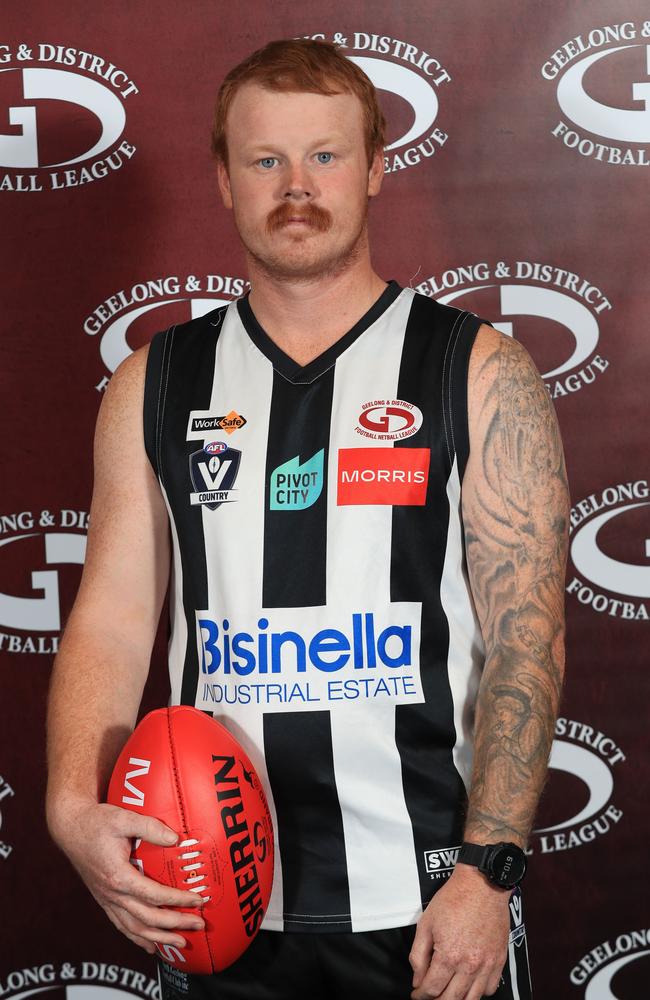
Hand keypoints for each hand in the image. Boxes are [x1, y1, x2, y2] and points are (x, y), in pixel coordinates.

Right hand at [49, 797, 205, 953]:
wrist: (70, 828)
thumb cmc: (97, 822)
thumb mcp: (124, 818)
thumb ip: (150, 827)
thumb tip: (175, 839)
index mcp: (118, 876)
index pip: (154, 895)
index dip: (177, 900)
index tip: (198, 899)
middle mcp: (112, 893)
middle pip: (147, 918)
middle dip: (175, 924)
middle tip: (198, 924)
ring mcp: (107, 899)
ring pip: (134, 928)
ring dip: (159, 937)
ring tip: (180, 943)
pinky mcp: (104, 899)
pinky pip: (121, 925)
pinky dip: (137, 938)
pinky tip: (151, 945)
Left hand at [409, 864, 510, 998]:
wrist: (482, 884)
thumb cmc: (453, 899)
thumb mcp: (426, 923)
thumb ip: (418, 955)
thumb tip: (417, 979)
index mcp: (449, 955)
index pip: (431, 989)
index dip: (420, 994)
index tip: (416, 993)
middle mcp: (469, 965)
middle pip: (451, 999)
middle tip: (429, 996)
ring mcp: (487, 965)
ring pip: (471, 999)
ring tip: (447, 995)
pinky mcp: (499, 960)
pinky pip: (489, 989)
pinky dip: (478, 992)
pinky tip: (468, 984)